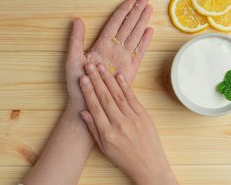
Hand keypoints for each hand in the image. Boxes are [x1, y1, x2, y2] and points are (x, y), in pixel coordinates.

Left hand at [66, 0, 153, 112]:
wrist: (88, 101)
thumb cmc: (78, 82)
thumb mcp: (73, 59)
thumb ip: (76, 39)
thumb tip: (77, 20)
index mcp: (101, 45)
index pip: (115, 23)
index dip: (123, 11)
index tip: (131, 0)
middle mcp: (114, 49)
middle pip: (128, 26)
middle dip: (137, 11)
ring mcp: (124, 58)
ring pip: (135, 35)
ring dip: (142, 22)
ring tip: (149, 9)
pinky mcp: (131, 68)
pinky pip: (140, 52)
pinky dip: (145, 42)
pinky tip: (150, 31)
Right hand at [79, 63, 177, 184]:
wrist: (148, 164)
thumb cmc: (124, 157)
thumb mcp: (104, 148)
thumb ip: (93, 129)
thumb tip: (84, 112)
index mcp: (108, 133)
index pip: (95, 107)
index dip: (88, 91)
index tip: (82, 79)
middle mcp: (120, 124)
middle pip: (106, 98)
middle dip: (96, 80)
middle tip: (89, 66)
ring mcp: (133, 119)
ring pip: (118, 95)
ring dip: (109, 79)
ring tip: (101, 67)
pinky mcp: (144, 116)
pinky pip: (133, 98)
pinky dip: (125, 86)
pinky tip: (119, 76)